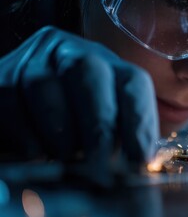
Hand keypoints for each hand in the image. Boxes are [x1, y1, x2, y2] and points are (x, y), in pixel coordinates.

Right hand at [0, 26, 158, 166]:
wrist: (23, 111)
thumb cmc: (74, 123)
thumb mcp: (105, 123)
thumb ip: (125, 134)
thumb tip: (144, 161)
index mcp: (108, 65)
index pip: (132, 81)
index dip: (140, 119)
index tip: (141, 158)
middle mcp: (71, 54)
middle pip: (89, 72)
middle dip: (99, 122)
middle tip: (102, 162)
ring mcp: (33, 60)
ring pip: (44, 85)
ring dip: (60, 129)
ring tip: (67, 157)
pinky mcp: (1, 76)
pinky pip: (10, 102)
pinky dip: (26, 134)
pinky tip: (37, 154)